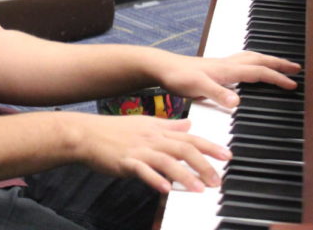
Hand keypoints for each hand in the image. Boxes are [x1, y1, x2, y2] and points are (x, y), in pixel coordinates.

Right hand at [76, 114, 230, 193]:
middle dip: (204, 164)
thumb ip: (168, 125)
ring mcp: (138, 150)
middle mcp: (151, 139)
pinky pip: (142, 171)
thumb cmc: (113, 131)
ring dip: (185, 175)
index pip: (189, 137)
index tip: (227, 156)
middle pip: (183, 149)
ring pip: (167, 161)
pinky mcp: (125, 161)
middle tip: (219, 180)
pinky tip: (165, 189)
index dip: (209, 146)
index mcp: (157, 130)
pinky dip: (155, 179)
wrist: (86, 133)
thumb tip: (189, 124)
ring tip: (200, 189)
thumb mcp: (144, 124)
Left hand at [155, 51, 301, 107]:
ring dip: (266, 61)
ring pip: (250, 59)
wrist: (161, 67)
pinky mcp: (213, 68)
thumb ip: (217, 94)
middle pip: (258, 60)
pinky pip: (241, 63)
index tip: (293, 84)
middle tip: (296, 68)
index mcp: (227, 69)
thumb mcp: (197, 87)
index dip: (277, 78)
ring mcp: (220, 65)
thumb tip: (238, 103)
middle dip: (278, 64)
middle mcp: (227, 65)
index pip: (259, 72)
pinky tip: (249, 71)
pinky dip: (252, 64)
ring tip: (279, 65)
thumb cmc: (177, 76)